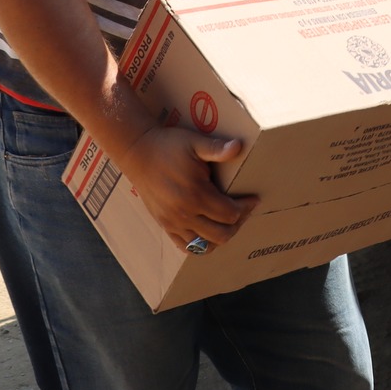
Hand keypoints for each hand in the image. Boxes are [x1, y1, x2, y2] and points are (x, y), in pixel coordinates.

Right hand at [117, 123, 256, 248]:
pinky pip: (186, 247)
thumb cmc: (168, 146)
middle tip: (243, 210)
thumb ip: (216, 148)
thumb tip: (238, 146)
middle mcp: (184, 213)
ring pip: (205, 245)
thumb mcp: (194, 142)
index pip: (230, 213)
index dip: (246, 207)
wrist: (138, 153)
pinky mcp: (164, 225)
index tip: (253, 198)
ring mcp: (172, 222)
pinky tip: (209, 231)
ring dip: (221, 236)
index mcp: (195, 194)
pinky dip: (201, 244)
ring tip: (228, 222)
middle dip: (238, 224)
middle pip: (222, 234)